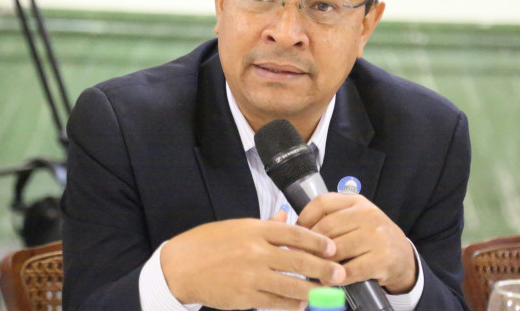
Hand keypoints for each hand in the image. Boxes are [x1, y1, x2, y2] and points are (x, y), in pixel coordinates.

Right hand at [160, 211, 345, 309]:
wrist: (180, 266)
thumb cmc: (208, 244)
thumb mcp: (237, 227)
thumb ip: (265, 226)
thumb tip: (286, 218)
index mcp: (255, 229)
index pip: (295, 234)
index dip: (318, 241)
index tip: (332, 248)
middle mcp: (256, 251)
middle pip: (299, 261)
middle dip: (323, 269)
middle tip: (339, 274)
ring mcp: (251, 275)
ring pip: (291, 285)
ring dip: (311, 291)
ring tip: (324, 293)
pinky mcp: (245, 297)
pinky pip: (275, 303)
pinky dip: (290, 304)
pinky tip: (299, 305)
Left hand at [298, 193, 416, 293]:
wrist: (402, 256)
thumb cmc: (371, 237)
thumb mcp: (354, 219)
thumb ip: (330, 219)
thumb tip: (297, 232)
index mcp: (357, 201)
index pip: (322, 203)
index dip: (304, 218)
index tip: (296, 234)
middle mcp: (368, 214)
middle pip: (327, 227)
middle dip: (310, 244)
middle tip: (300, 256)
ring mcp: (377, 236)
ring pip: (336, 249)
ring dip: (320, 263)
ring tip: (312, 269)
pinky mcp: (382, 258)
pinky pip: (350, 270)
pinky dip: (334, 278)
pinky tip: (327, 281)